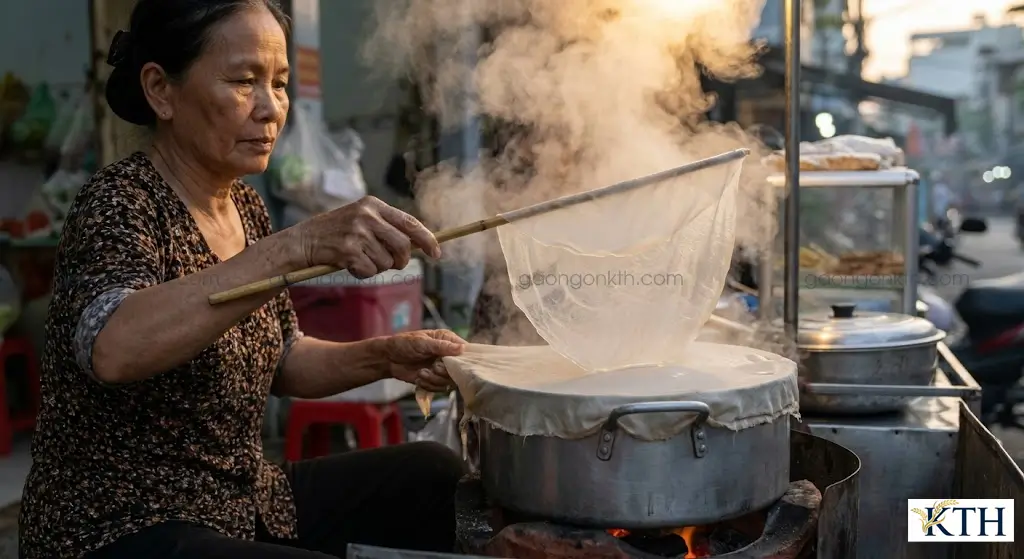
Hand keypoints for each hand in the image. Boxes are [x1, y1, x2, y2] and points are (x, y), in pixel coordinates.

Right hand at [297, 196, 440, 277]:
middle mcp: (367, 215)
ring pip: (386, 262)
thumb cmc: (336, 234)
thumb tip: (419, 245)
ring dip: (377, 268)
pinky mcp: (348, 250)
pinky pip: (370, 271)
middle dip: (401, 261)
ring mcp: (357, 232)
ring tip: (360, 259)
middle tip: (393, 265)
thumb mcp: (361, 220)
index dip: (427, 240)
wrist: (302, 241)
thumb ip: (387, 228)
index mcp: (373, 204)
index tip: (436, 253)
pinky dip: (362, 274)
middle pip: (403, 246)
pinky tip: (349, 265)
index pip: (410, 222)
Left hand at [383, 330, 466, 391]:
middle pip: (460, 370)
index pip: (466, 351)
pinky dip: (429, 385)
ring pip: (449, 381)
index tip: (456, 365)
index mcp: (448, 340)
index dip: (464, 360)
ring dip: (435, 380)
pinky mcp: (434, 379)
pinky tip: (419, 378)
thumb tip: (462, 349)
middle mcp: (448, 355)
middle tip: (434, 368)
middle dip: (445, 372)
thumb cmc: (403, 344)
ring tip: (421, 373)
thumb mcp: (422, 342)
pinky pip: (439, 388)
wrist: (388, 358)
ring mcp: (441, 368)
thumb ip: (442, 346)